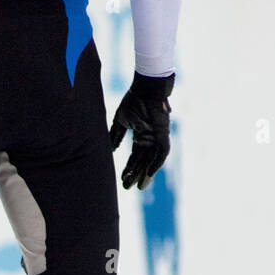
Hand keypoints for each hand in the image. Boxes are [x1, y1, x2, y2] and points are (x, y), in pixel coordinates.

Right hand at [110, 72, 173, 189]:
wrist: (145, 86)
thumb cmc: (134, 100)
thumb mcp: (121, 120)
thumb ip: (116, 136)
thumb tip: (110, 151)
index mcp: (141, 136)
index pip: (135, 157)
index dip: (129, 169)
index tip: (122, 180)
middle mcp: (150, 139)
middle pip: (143, 162)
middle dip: (136, 175)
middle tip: (128, 187)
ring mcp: (158, 137)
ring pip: (153, 160)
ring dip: (146, 174)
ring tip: (139, 186)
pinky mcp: (164, 133)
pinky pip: (162, 153)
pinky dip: (156, 164)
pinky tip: (149, 173)